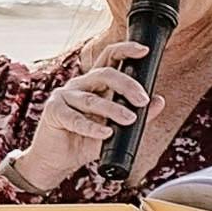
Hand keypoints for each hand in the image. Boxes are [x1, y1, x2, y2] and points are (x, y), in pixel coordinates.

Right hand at [11, 58, 146, 197]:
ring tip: (130, 120)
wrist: (57, 160)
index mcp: (94, 83)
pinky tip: (105, 133)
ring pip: (92, 99)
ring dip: (113, 109)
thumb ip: (138, 116)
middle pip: (103, 74)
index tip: (144, 50)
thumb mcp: (116, 129)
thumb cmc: (84, 141)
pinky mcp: (53, 112)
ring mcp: (64, 97)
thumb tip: (158, 101)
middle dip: (126, 85)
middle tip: (142, 100)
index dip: (126, 50)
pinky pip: (75, 118)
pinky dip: (92, 127)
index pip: (109, 59)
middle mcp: (79, 85)